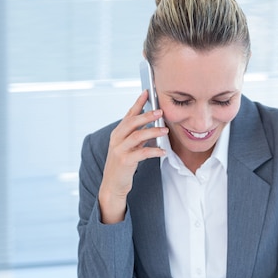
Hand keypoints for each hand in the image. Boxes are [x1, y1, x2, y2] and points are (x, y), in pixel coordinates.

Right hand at [98, 91, 167, 223]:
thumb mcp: (128, 147)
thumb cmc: (122, 165)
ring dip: (152, 132)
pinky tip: (163, 152)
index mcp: (117, 133)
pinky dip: (154, 152)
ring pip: (137, 136)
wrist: (112, 185)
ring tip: (165, 130)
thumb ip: (137, 136)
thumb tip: (152, 125)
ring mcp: (119, 150)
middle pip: (132, 122)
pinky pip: (142, 153)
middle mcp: (116, 139)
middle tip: (160, 111)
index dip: (138, 103)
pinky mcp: (125, 161)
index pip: (128, 114)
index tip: (147, 92)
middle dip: (147, 115)